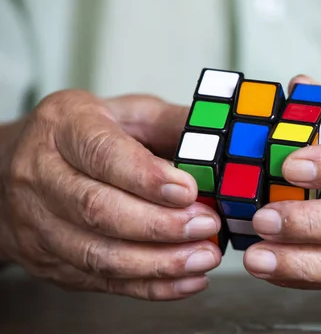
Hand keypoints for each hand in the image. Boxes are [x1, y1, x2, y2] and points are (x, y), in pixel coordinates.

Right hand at [0, 90, 221, 299]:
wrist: (14, 166)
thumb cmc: (81, 135)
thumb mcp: (126, 112)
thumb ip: (172, 123)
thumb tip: (220, 138)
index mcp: (63, 127)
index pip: (102, 154)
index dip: (146, 177)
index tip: (189, 190)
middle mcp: (40, 175)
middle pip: (97, 209)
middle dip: (159, 224)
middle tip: (206, 226)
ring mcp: (38, 222)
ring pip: (97, 254)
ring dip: (158, 263)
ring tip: (204, 257)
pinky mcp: (47, 260)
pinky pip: (99, 281)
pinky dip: (148, 287)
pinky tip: (186, 280)